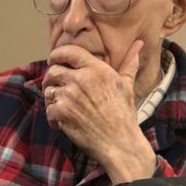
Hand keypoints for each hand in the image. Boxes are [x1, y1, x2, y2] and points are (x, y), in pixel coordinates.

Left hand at [42, 40, 155, 183]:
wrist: (118, 142)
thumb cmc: (124, 115)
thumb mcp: (126, 85)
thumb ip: (128, 63)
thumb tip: (138, 43)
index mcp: (97, 70)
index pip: (69, 52)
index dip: (57, 54)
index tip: (54, 59)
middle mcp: (81, 79)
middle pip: (53, 71)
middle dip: (51, 78)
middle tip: (54, 86)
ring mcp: (69, 96)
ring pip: (48, 90)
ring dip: (51, 97)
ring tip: (60, 105)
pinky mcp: (61, 112)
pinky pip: (48, 108)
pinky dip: (52, 116)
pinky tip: (61, 122)